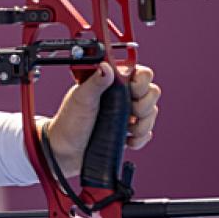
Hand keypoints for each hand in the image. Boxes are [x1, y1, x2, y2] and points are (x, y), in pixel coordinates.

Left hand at [41, 63, 160, 176]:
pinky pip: (146, 133)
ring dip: (142, 124)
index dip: (141, 81)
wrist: (66, 150)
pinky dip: (139, 138)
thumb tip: (105, 66)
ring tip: (126, 128)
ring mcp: (127, 115)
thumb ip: (95, 81)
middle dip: (143, 105)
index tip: (131, 90)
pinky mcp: (128, 132)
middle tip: (128, 112)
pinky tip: (127, 139)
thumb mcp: (81, 98)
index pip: (141, 73)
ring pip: (152, 113)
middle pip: (152, 93)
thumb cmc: (70, 121)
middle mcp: (122, 96)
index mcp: (112, 83)